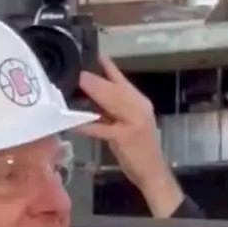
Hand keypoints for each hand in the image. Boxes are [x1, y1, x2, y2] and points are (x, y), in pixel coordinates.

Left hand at [74, 56, 184, 217]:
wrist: (153, 173)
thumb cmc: (140, 151)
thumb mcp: (129, 125)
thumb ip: (115, 111)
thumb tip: (92, 96)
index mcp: (140, 103)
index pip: (122, 80)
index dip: (108, 66)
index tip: (95, 54)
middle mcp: (140, 108)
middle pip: (115, 89)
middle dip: (96, 80)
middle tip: (78, 71)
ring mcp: (134, 122)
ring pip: (110, 102)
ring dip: (93, 93)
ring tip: (75, 84)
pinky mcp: (125, 137)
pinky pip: (102, 128)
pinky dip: (87, 126)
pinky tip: (74, 123)